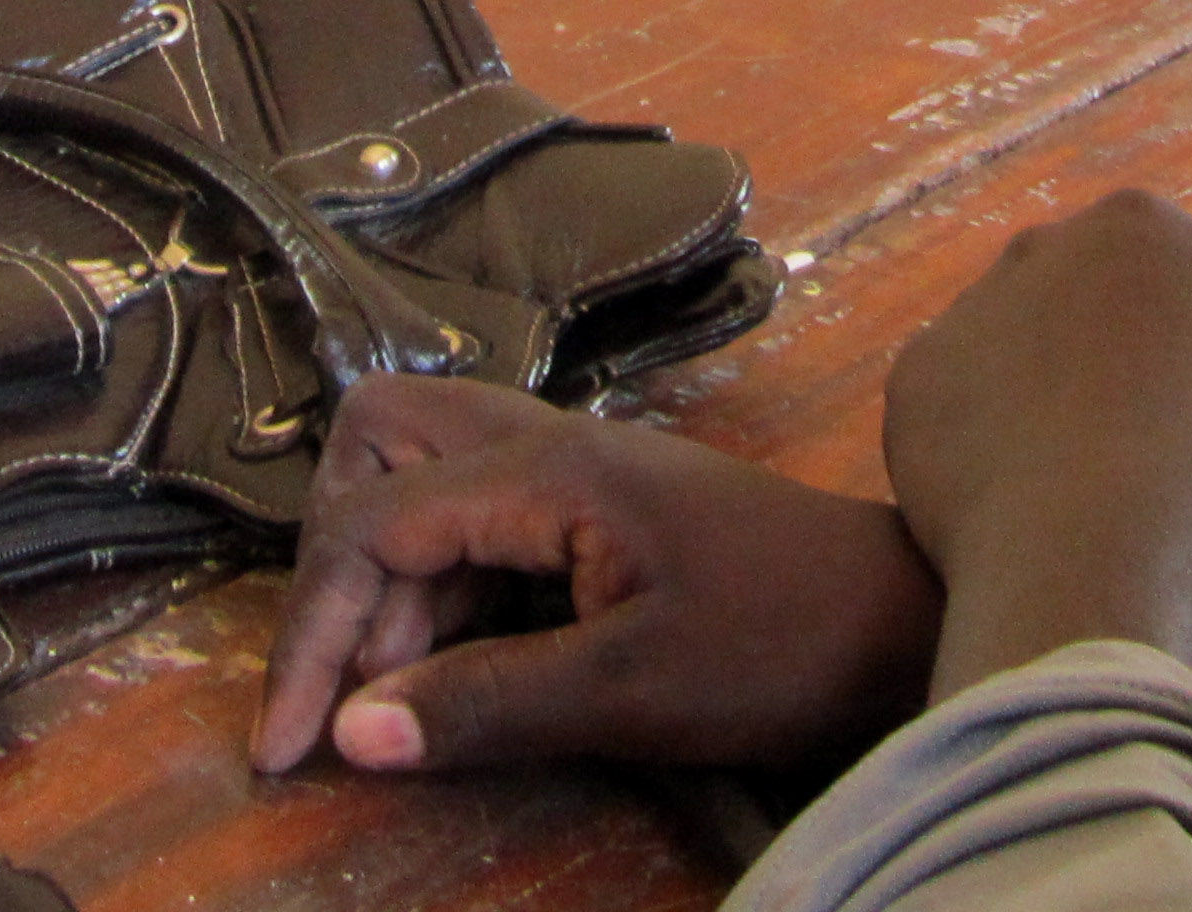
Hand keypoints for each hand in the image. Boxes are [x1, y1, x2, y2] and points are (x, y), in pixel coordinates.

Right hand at [254, 375, 937, 780]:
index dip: (314, 638)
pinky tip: (453, 669)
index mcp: (545, 467)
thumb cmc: (780, 645)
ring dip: (387, 584)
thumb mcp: (630, 692)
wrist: (905, 623)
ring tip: (401, 696)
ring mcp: (571, 468)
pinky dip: (439, 591)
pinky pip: (475, 521)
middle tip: (355, 692)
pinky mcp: (593, 508)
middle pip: (379, 448)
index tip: (287, 748)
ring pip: (421, 481)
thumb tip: (347, 735)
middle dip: (337, 568)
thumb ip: (483, 704)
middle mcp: (545, 442)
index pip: (370, 524)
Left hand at [881, 191, 1191, 689]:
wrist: (1089, 542)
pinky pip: (952, 413)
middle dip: (1098, 353)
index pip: (1166, 267)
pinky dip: (977, 452)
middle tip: (1133, 445)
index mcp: (1138, 228)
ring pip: (1007, 352)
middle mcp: (1039, 246)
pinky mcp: (910, 383)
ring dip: (1032, 400)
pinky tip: (1012, 504)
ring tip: (1070, 487)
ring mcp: (964, 311)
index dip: (1187, 341)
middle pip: (1076, 297)